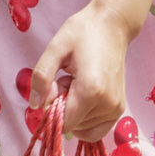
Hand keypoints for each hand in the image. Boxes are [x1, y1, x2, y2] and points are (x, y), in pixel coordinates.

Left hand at [27, 4, 132, 141]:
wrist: (112, 26)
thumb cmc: (82, 33)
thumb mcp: (54, 49)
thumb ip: (41, 77)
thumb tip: (35, 106)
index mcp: (91, 91)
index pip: (64, 123)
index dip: (51, 110)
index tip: (53, 86)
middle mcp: (107, 105)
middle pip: (73, 125)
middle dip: (62, 108)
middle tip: (66, 79)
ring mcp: (116, 109)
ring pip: (83, 129)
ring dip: (74, 111)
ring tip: (76, 83)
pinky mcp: (119, 110)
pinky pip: (96, 129)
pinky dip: (84, 118)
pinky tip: (84, 94)